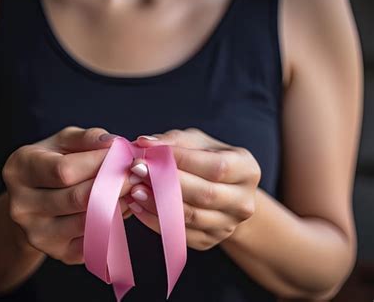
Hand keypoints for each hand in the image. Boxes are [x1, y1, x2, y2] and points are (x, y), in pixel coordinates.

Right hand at [2, 126, 134, 263]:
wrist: (34, 202)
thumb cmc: (52, 163)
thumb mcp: (63, 142)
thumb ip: (86, 138)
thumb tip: (114, 144)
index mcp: (19, 170)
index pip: (64, 171)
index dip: (99, 162)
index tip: (123, 154)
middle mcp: (22, 206)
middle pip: (78, 198)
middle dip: (114, 182)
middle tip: (137, 172)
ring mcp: (38, 234)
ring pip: (89, 221)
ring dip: (118, 203)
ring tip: (132, 187)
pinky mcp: (59, 253)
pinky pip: (96, 240)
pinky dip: (115, 222)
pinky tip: (122, 206)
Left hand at [124, 128, 260, 250]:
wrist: (222, 193)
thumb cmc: (207, 160)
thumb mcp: (197, 143)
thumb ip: (174, 141)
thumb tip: (145, 143)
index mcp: (247, 170)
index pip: (216, 167)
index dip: (182, 161)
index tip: (149, 154)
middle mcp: (243, 201)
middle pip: (205, 195)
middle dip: (167, 182)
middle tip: (136, 171)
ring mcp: (228, 225)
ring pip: (190, 217)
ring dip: (157, 203)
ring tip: (134, 189)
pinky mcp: (209, 241)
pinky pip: (179, 234)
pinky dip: (155, 221)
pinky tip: (138, 207)